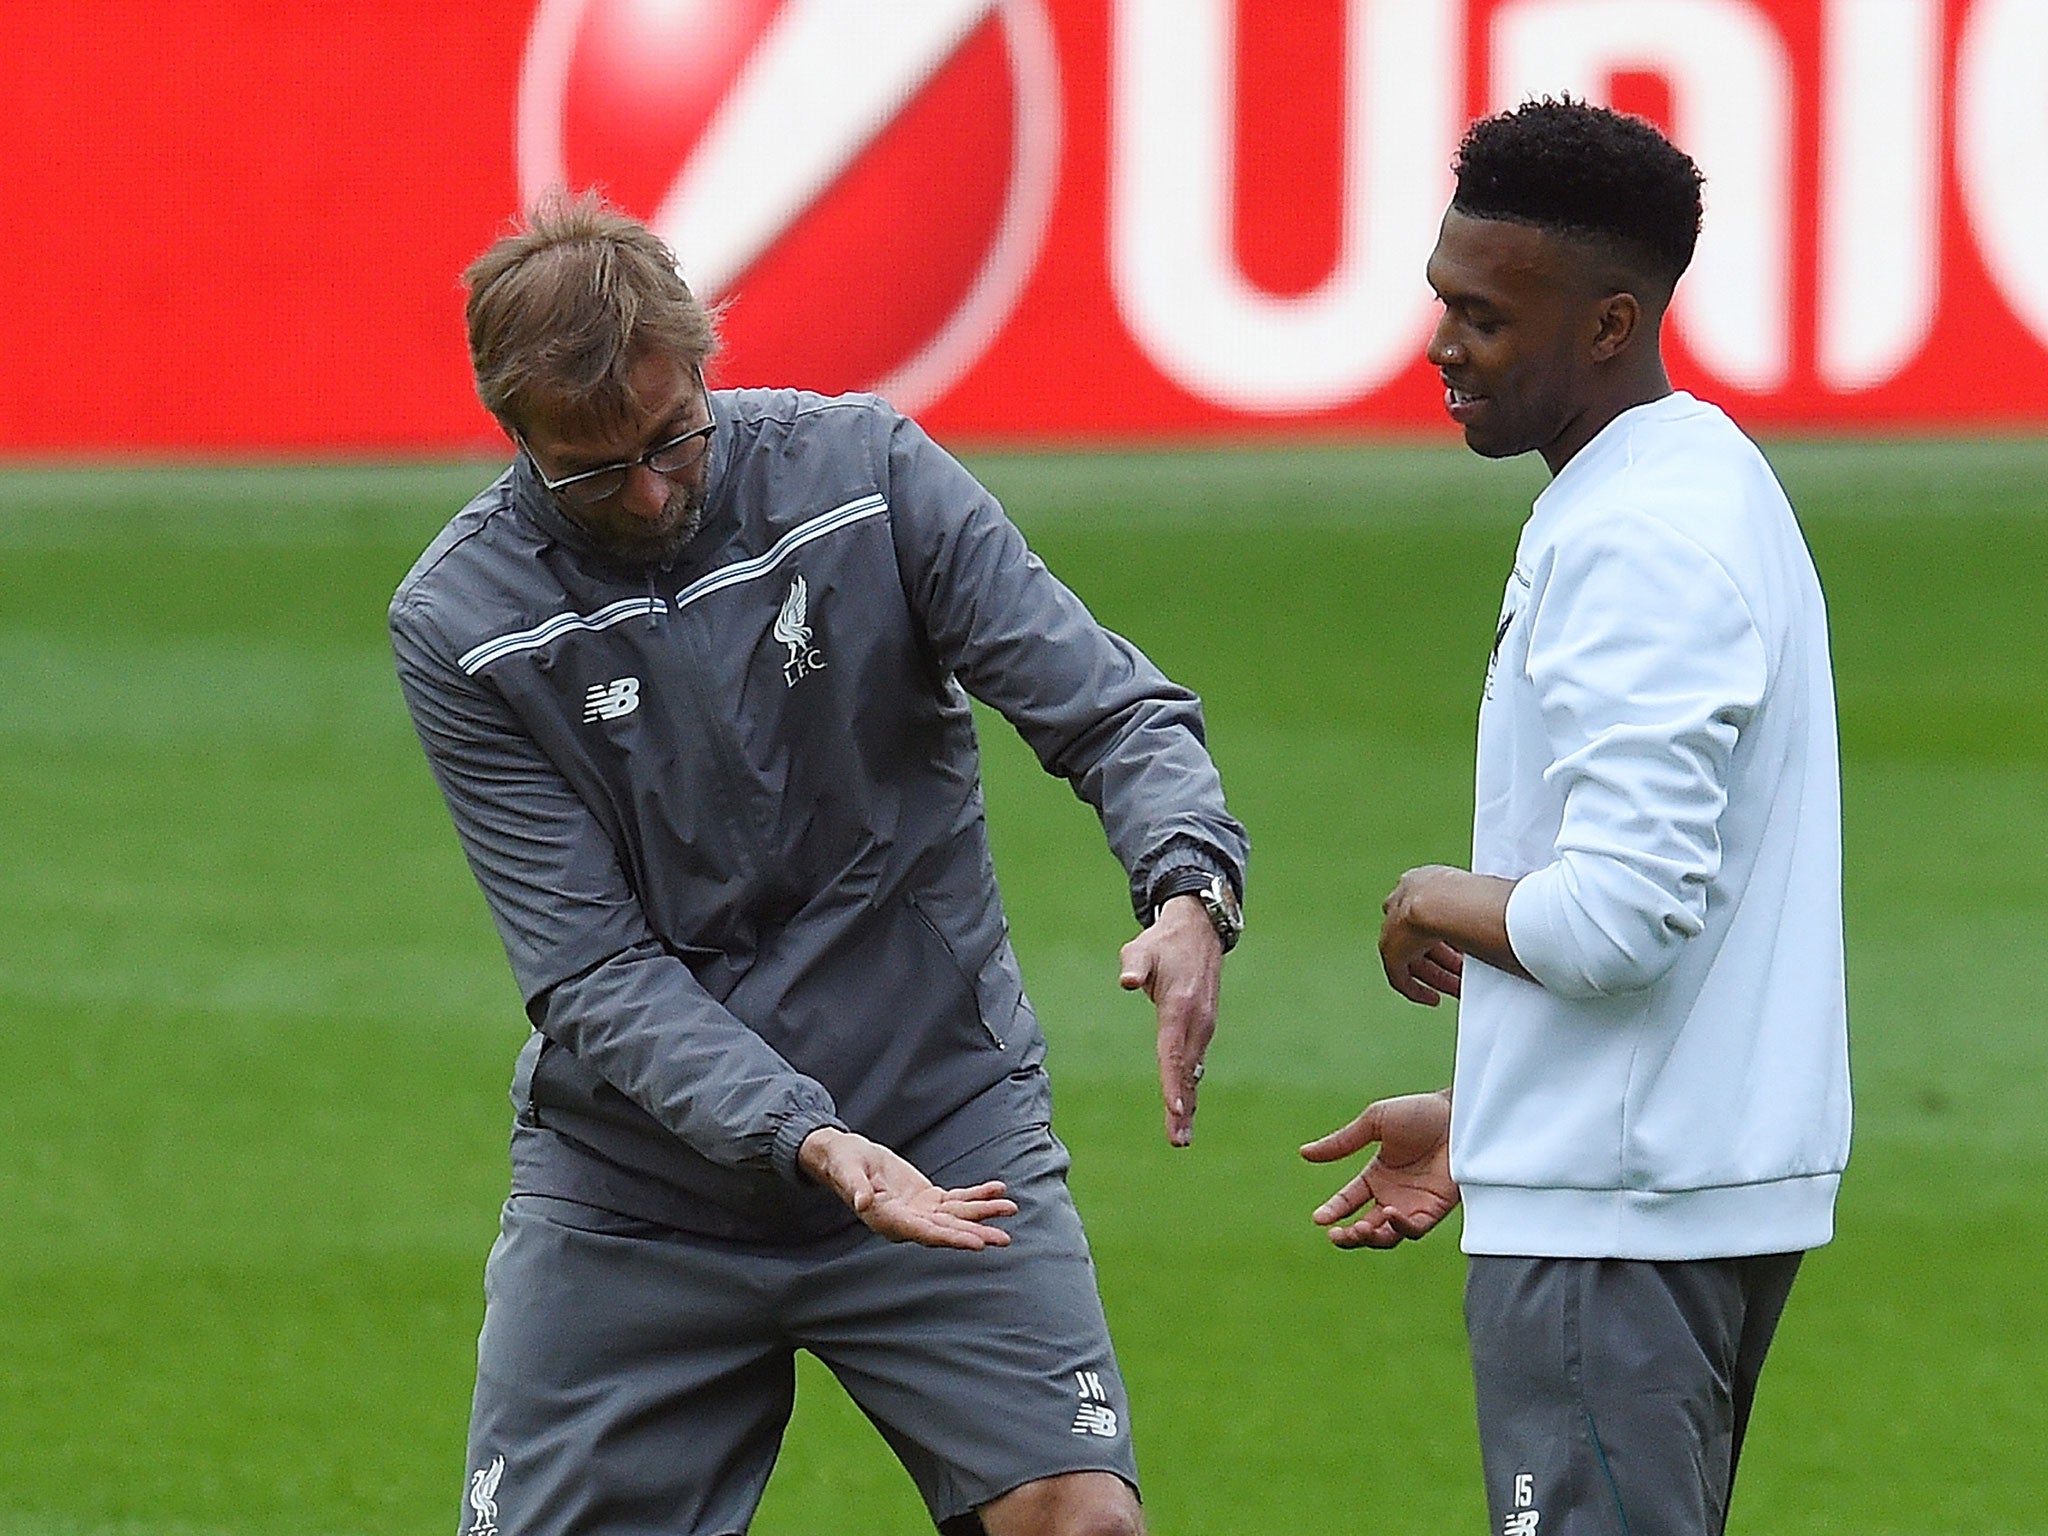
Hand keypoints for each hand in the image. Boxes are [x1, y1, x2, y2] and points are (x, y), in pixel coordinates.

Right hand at [797, 1127, 1016, 1249]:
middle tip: (1003, 1239)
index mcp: (888, 1220)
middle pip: (946, 1230)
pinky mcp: (927, 1199)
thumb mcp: (847, 1171)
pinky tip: (997, 1190)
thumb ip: (855, 1187)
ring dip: (983, 1213)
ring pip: (956, 1216)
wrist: (846, 1158)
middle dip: (976, 1233)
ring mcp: (919, 1211)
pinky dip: (977, 1195)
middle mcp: (907, 1221)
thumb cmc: (844, 1164)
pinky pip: (956, 1199)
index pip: (924, 1233)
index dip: (951, 1238)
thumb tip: (862, 1201)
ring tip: (1010, 1209)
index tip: (976, 1243)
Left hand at [1119, 894, 1222, 1146]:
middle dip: (1182, 1106)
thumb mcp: (1142, 948)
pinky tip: (1185, 1110)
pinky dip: (1190, 1087)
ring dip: (1188, 1103)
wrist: (1198, 932)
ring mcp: (1203, 1026)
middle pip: (1187, 1070)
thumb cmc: (1162, 943)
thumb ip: (1134, 965)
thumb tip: (1128, 982)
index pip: (1174, 1051)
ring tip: (1181, 1136)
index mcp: (1180, 1006)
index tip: (1174, 1108)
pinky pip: (1195, 1062)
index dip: (1174, 1082)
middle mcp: (1197, 1021)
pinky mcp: (1203, 1028)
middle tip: (1177, 1140)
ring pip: (1194, 1070)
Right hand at [1301, 1090, 1457, 1248]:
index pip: (1348, 1201)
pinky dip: (1400, 1228)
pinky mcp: (1434, 1210)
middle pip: (1365, 1227)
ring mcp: (1413, 1205)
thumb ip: (1341, 1142)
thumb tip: (1304, 1154)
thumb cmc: (1420, 1113)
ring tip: (1360, 1228)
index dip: (1332, 1211)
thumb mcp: (1374, 1123)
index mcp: (1376, 1176)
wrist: (1459, 1115)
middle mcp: (1392, 1195)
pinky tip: (1390, 1215)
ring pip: (1387, 1236)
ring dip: (1371, 1238)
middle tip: (1337, 1235)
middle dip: (1348, 1236)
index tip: (1319, 1218)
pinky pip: (1414, 1230)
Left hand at [1379, 865, 1529, 1001]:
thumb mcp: (1480, 895)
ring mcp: (1392, 927)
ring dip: (1436, 975)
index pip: (1434, 911)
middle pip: (1422, 937)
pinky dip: (1416, 989)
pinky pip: (1400, 977)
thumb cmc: (1469, 892)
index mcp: (1421, 882)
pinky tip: (1432, 999)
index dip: (1453, 933)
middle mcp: (1402, 902)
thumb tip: (1515, 918)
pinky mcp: (1389, 950)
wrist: (1441, 900)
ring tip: (1456, 988)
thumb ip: (1486, 908)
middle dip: (1446, 958)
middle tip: (1464, 973)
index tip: (1467, 948)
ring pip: (1413, 958)